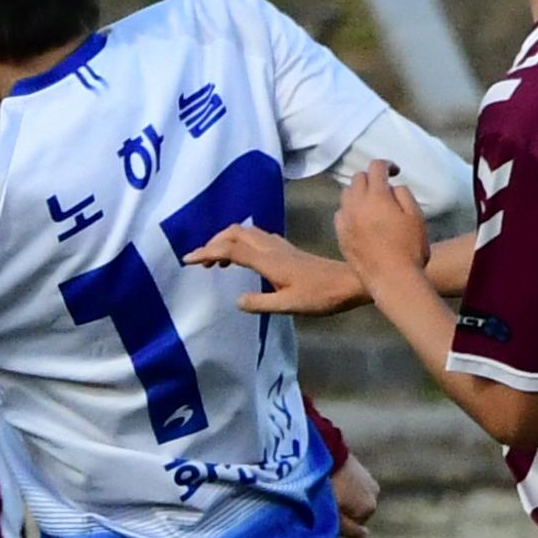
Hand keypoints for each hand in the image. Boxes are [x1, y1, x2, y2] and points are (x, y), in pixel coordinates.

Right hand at [189, 218, 364, 316]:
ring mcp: (280, 246)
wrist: (349, 282)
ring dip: (226, 240)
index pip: (231, 249)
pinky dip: (241, 241)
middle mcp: (272, 248)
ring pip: (246, 232)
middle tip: (201, 261)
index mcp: (269, 261)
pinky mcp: (287, 249)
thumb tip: (236, 301)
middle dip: (213, 242)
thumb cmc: (321, 296)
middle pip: (235, 233)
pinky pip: (256, 237)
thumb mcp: (290, 305)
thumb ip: (261, 303)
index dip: (207, 251)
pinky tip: (242, 256)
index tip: (188, 259)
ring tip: (216, 260)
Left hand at [330, 160, 435, 292]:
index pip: (376, 167)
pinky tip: (360, 220)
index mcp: (377, 196)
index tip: (395, 171)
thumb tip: (391, 187)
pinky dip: (350, 210)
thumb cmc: (410, 249)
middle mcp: (357, 204)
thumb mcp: (416, 217)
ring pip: (346, 194)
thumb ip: (403, 195)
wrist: (393, 280)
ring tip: (371, 203)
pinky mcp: (340, 236)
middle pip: (358, 178)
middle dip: (372, 178)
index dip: (387, 165)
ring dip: (358, 193)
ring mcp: (346, 220)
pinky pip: (340, 214)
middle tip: (384, 187)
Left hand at [331, 447, 381, 537]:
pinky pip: (352, 482)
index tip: (327, 516)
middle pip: (356, 510)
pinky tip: (329, 479)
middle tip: (325, 503)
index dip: (340, 523)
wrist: (327, 453)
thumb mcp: (336, 515)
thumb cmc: (329, 489)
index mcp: (370, 508)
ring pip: (354, 495)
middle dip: (344, 509)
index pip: (356, 526)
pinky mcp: (360, 465)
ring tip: (326, 490)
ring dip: (344, 494)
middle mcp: (375, 494)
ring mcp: (369, 478)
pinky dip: (343, 483)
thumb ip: (352, 530)